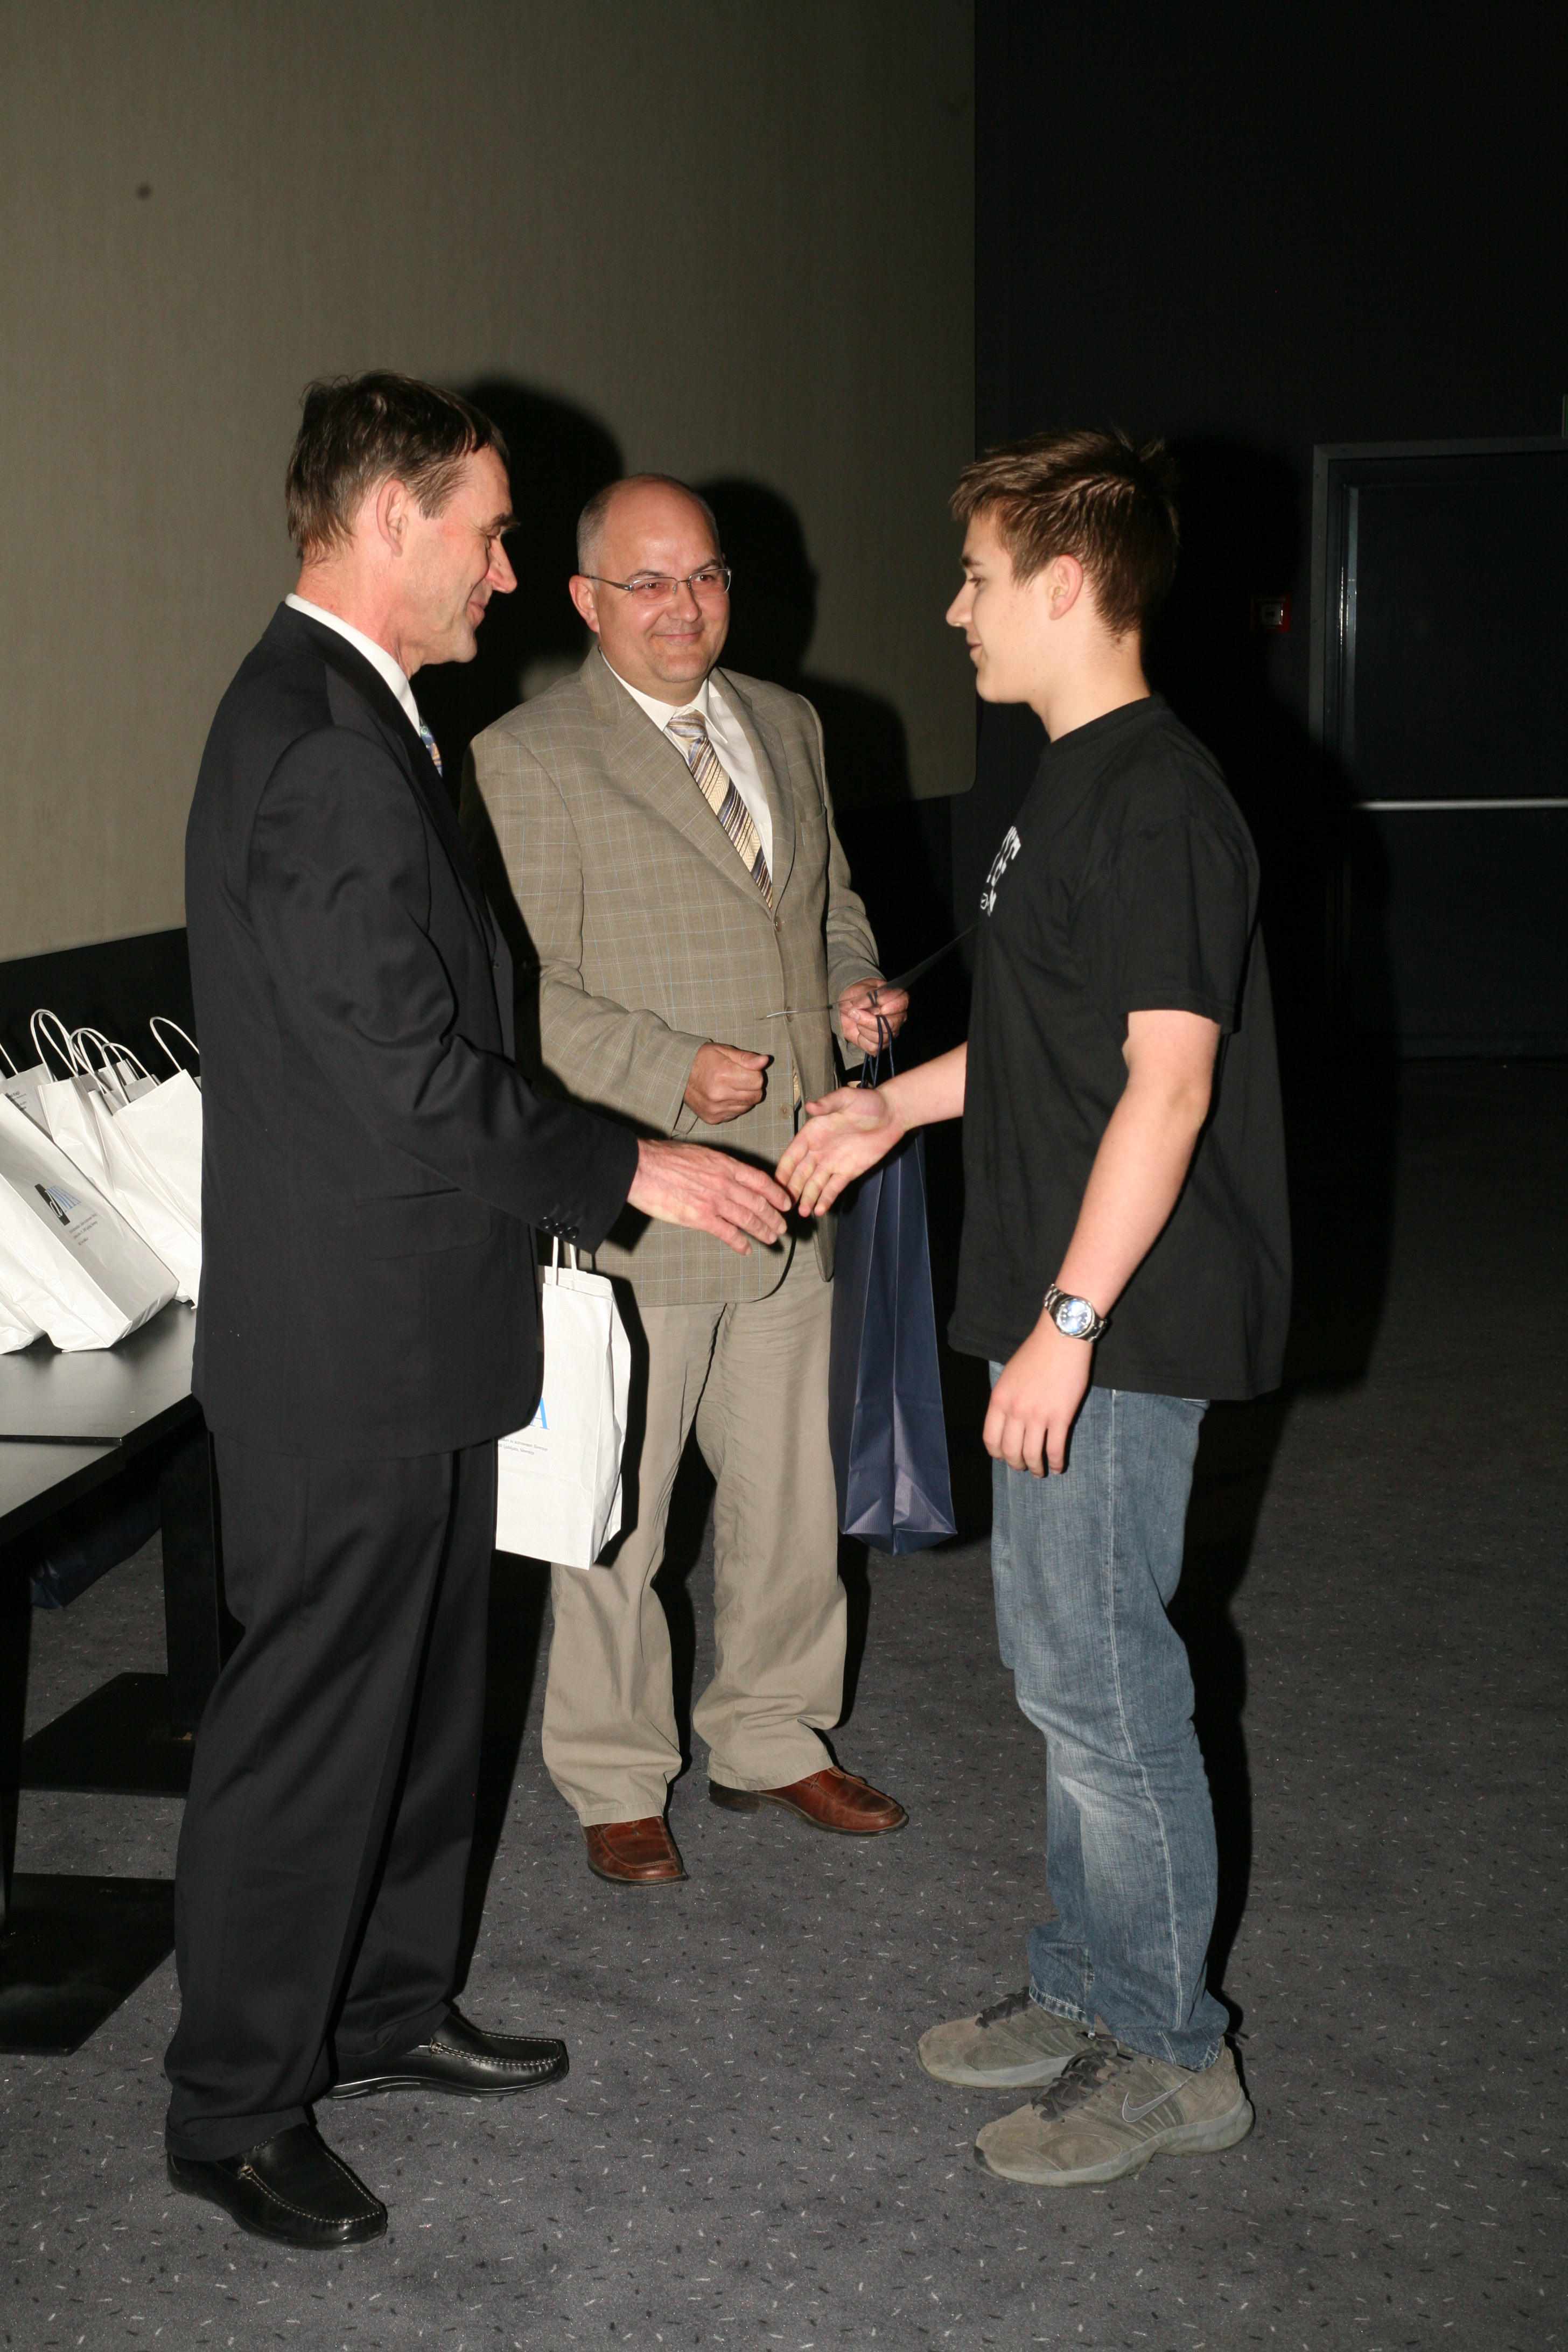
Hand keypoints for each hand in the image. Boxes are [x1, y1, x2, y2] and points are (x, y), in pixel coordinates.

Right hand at [626, 1137, 789, 1255]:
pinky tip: (746, 1249)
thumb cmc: (663, 1157)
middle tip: (782, 1226)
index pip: (760, 1180)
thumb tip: (724, 1173)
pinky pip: (727, 1233)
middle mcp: (725, 1182)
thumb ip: (715, 1165)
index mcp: (724, 1164)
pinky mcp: (700, 1217)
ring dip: (763, 1231)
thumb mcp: (698, 1153)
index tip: (785, 1202)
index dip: (776, 1194)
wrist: (641, 1167)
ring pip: (748, 1219)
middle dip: (774, 1217)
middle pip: (759, 1203)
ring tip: (771, 1239)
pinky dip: (740, 1243)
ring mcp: (714, 1201)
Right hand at [683, 1042, 770, 1123]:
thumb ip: (746, 1058)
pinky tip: (723, 1096)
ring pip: (748, 1106)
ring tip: (730, 1086)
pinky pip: (736, 1114)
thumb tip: (765, 1061)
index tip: (745, 1069)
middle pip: (756, 1096)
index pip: (758, 1081)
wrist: (678, 1074)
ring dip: (744, 1097)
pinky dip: (734, 1105)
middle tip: (739, 1077)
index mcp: (723, 1075)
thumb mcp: (724, 1051)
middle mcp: (719, 1095)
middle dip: (752, 1086)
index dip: (755, 1073)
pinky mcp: (713, 1118)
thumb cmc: (703, 1059)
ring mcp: (715, 1109)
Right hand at [775, 1084, 901, 1217]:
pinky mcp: (847, 1172)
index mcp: (813, 1132)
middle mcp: (819, 1150)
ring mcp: (833, 1162)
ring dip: (808, 1198)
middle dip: (792, 1188)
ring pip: (815, 1184)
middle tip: (785, 1204)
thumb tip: (810, 1105)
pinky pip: (833, 1188)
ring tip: (803, 1212)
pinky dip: (826, 1199)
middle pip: (801, 1173)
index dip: (784, 1169)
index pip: (793, 1154)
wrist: (892, 1114)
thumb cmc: (868, 1102)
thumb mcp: (846, 1099)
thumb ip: (828, 1104)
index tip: (775, 1183)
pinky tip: (819, 1210)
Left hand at [838, 980, 908, 1054]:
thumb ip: (867, 994)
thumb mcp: (861, 988)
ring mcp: (890, 1032)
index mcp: (897, 999)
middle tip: (854, 1012)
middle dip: (870, 1019)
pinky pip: (874, 1046)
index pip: (902, 1002)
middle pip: (892, 1023)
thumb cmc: (857, 995)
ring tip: (855, 1017)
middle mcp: (897, 1017)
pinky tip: (858, 1029)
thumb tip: (869, 1006)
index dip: (891, 1004)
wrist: (846, 1007)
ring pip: (881, 1036)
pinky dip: (862, 1038)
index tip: (877, 1001)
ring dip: (863, 1026)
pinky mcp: (879, 1044)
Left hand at [983, 1318, 1093, 1476]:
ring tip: (1040, 1472)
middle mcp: (1015, 1411)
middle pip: (1011, 1451)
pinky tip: (1057, 1466)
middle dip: (1016, 1464)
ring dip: (1036, 1468)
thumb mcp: (1008, 1376)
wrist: (1061, 1338)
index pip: (991, 1439)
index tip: (1004, 1457)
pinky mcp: (1061, 1417)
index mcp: (999, 1400)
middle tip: (1022, 1467)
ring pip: (1032, 1455)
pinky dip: (1056, 1462)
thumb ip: (1005, 1400)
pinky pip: (1055, 1449)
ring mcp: (1038, 1416)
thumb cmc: (1035, 1353)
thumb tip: (1006, 1422)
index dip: (997, 1453)